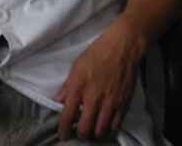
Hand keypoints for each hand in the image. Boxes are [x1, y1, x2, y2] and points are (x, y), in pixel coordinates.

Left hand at [54, 15, 144, 140]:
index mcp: (78, 87)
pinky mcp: (123, 103)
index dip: (63, 130)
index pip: (67, 116)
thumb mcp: (77, 65)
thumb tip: (58, 100)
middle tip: (79, 132)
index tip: (62, 134)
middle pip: (84, 130)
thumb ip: (67, 86)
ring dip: (95, 132)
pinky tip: (106, 122)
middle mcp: (93, 98)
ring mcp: (109, 102)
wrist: (123, 47)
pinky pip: (115, 125)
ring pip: (100, 131)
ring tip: (92, 128)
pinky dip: (109, 127)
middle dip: (80, 134)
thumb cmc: (97, 52)